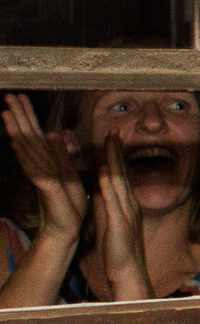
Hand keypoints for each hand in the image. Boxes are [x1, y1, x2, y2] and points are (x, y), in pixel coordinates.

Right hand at [3, 93, 86, 244]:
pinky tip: (16, 141)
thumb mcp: (68, 172)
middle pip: (28, 136)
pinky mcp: (45, 186)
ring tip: (6, 111)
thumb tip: (53, 133)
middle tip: (9, 96)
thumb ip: (60, 154)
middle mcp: (40, 165)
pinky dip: (25, 153)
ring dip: (17, 128)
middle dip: (19, 115)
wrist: (67, 227)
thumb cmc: (68, 202)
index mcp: (48, 160)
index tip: (20, 97)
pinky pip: (33, 167)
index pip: (36, 133)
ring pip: (27, 147)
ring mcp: (40, 174)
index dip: (28, 115)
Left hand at [94, 136, 151, 301]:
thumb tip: (100, 191)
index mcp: (126, 204)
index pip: (121, 175)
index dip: (116, 156)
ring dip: (114, 161)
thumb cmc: (118, 249)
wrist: (126, 270)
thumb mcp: (112, 222)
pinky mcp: (119, 222)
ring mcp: (125, 212)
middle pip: (122, 173)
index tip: (111, 139)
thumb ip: (108, 206)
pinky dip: (108, 184)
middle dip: (117, 152)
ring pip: (119, 181)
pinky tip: (104, 172)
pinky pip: (113, 199)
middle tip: (113, 132)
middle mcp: (129, 204)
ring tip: (110, 144)